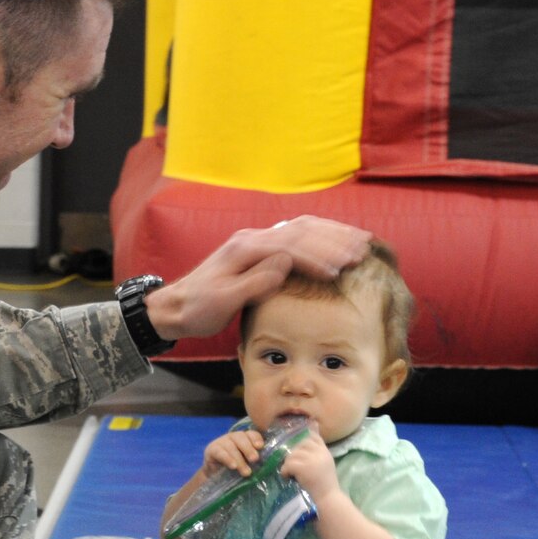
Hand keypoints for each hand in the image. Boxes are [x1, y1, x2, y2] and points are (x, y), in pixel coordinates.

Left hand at [144, 216, 373, 340]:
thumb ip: (254, 282)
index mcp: (244, 248)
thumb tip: (285, 264)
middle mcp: (252, 238)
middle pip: (300, 229)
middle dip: (333, 239)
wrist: (175, 307)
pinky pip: (295, 236)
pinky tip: (336, 242)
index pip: (289, 246)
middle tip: (362, 250)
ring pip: (301, 228)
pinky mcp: (259, 249)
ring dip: (331, 234)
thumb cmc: (198, 310)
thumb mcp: (223, 302)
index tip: (339, 269)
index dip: (317, 256)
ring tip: (360, 241)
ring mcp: (255, 241)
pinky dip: (319, 237)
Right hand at [201, 429, 265, 476]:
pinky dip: (227, 459)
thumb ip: (255, 462)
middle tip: (254, 459)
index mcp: (244, 439)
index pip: (251, 434)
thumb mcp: (247, 465)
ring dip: (239, 459)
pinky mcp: (211, 449)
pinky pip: (219, 452)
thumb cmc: (235, 471)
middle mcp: (233, 437)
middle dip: (248, 449)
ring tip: (246, 472)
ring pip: (231, 446)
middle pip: (241, 437)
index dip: (256, 438)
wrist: (215, 477)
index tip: (260, 447)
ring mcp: (221, 442)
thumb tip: (269, 465)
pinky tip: (233, 466)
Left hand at [277, 426, 337, 502]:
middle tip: (292, 466)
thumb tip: (312, 429)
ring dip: (288, 464)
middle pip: (300, 444)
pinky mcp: (303, 468)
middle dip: (293, 454)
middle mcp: (319, 453)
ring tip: (290, 473)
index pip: (313, 437)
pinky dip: (285, 471)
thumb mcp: (325, 464)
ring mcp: (311, 460)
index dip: (303, 440)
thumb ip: (318, 452)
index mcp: (325, 452)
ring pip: (292, 454)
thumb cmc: (325, 485)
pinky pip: (288, 464)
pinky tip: (288, 477)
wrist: (328, 499)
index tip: (298, 450)